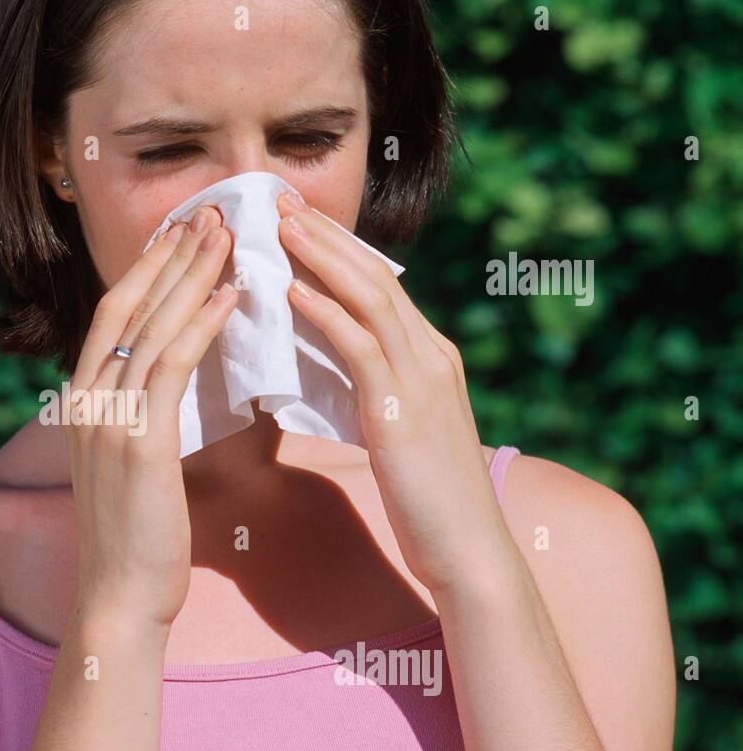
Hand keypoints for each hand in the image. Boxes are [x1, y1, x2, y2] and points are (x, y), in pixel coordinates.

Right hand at [66, 207, 235, 629]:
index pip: (113, 317)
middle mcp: (86, 400)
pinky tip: (233, 294)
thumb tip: (182, 383)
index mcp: (82, 403)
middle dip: (169, 255)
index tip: (181, 233)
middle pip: (127, 306)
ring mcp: (107, 418)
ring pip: (150, 325)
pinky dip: (202, 323)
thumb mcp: (134, 466)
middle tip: (210, 212)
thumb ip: (146, 418)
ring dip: (191, 274)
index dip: (146, 270)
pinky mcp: (138, 440)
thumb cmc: (138, 538)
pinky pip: (173, 365)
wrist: (122, 597)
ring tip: (228, 234)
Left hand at [276, 191, 511, 593]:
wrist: (469, 550)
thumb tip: (330, 371)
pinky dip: (325, 313)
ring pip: (369, 298)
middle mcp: (431, 355)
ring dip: (321, 257)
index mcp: (431, 358)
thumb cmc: (429, 500)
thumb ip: (374, 393)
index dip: (340, 249)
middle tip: (283, 200)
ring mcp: (422, 378)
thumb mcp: (401, 432)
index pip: (382, 287)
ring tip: (280, 226)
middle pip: (375, 277)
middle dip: (327, 236)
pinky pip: (360, 347)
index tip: (300, 220)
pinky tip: (291, 292)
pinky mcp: (401, 410)